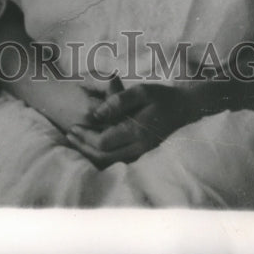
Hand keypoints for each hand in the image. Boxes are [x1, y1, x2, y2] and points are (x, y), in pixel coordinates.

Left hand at [66, 82, 196, 168]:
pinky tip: (91, 147)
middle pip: (103, 156)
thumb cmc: (161, 96)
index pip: (103, 142)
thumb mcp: (141, 91)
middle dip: (83, 147)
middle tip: (69, 135)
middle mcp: (139, 147)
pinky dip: (101, 156)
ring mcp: (142, 153)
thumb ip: (118, 101)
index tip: (73, 127)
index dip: (85, 136)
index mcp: (137, 131)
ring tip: (76, 141)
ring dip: (90, 153)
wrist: (184, 109)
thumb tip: (96, 114)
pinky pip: (117, 161)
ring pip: (110, 162)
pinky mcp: (142, 154)